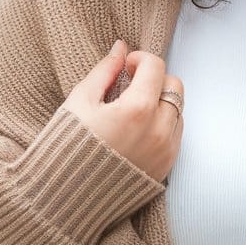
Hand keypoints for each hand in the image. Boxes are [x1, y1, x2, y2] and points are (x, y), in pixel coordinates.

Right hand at [60, 39, 184, 182]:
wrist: (67, 198)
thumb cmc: (68, 148)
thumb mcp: (80, 101)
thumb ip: (105, 70)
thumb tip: (120, 48)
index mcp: (137, 110)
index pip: (155, 66)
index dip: (139, 59)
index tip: (125, 66)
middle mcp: (158, 130)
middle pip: (174, 85)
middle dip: (155, 79)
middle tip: (131, 85)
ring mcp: (165, 150)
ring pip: (178, 109)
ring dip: (160, 102)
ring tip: (132, 110)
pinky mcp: (166, 166)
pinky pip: (175, 133)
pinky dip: (162, 124)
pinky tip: (137, 129)